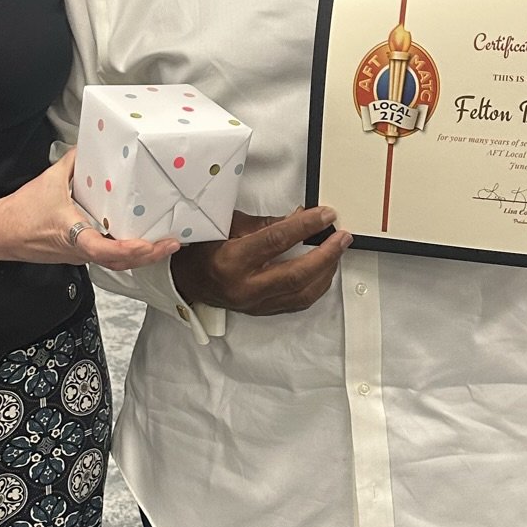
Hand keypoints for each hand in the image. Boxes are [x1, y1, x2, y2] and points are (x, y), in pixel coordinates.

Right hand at [0, 153, 179, 271]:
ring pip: (115, 263)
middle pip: (119, 262)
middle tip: (172, 243)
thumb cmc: (22, 210)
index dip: (128, 250)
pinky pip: (107, 258)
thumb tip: (95, 145)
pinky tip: (141, 242)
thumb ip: (75, 161)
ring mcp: (79, 256)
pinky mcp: (77, 255)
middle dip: (148, 255)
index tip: (148, 244)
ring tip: (165, 244)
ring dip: (141, 257)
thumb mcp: (50, 179)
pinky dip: (127, 253)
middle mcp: (79, 250)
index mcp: (72, 233)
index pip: (103, 250)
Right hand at [173, 206, 351, 315]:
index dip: (305, 226)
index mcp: (230, 261)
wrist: (185, 280)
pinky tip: (324, 271)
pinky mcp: (261, 311)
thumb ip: (267, 224)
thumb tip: (301, 216)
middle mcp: (243, 287)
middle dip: (326, 254)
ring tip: (337, 251)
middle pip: (296, 274)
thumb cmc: (202, 248)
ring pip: (302, 293)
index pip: (276, 240)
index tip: (325, 215)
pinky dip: (315, 286)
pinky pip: (297, 303)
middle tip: (341, 236)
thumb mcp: (228, 226)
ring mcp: (254, 303)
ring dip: (325, 271)